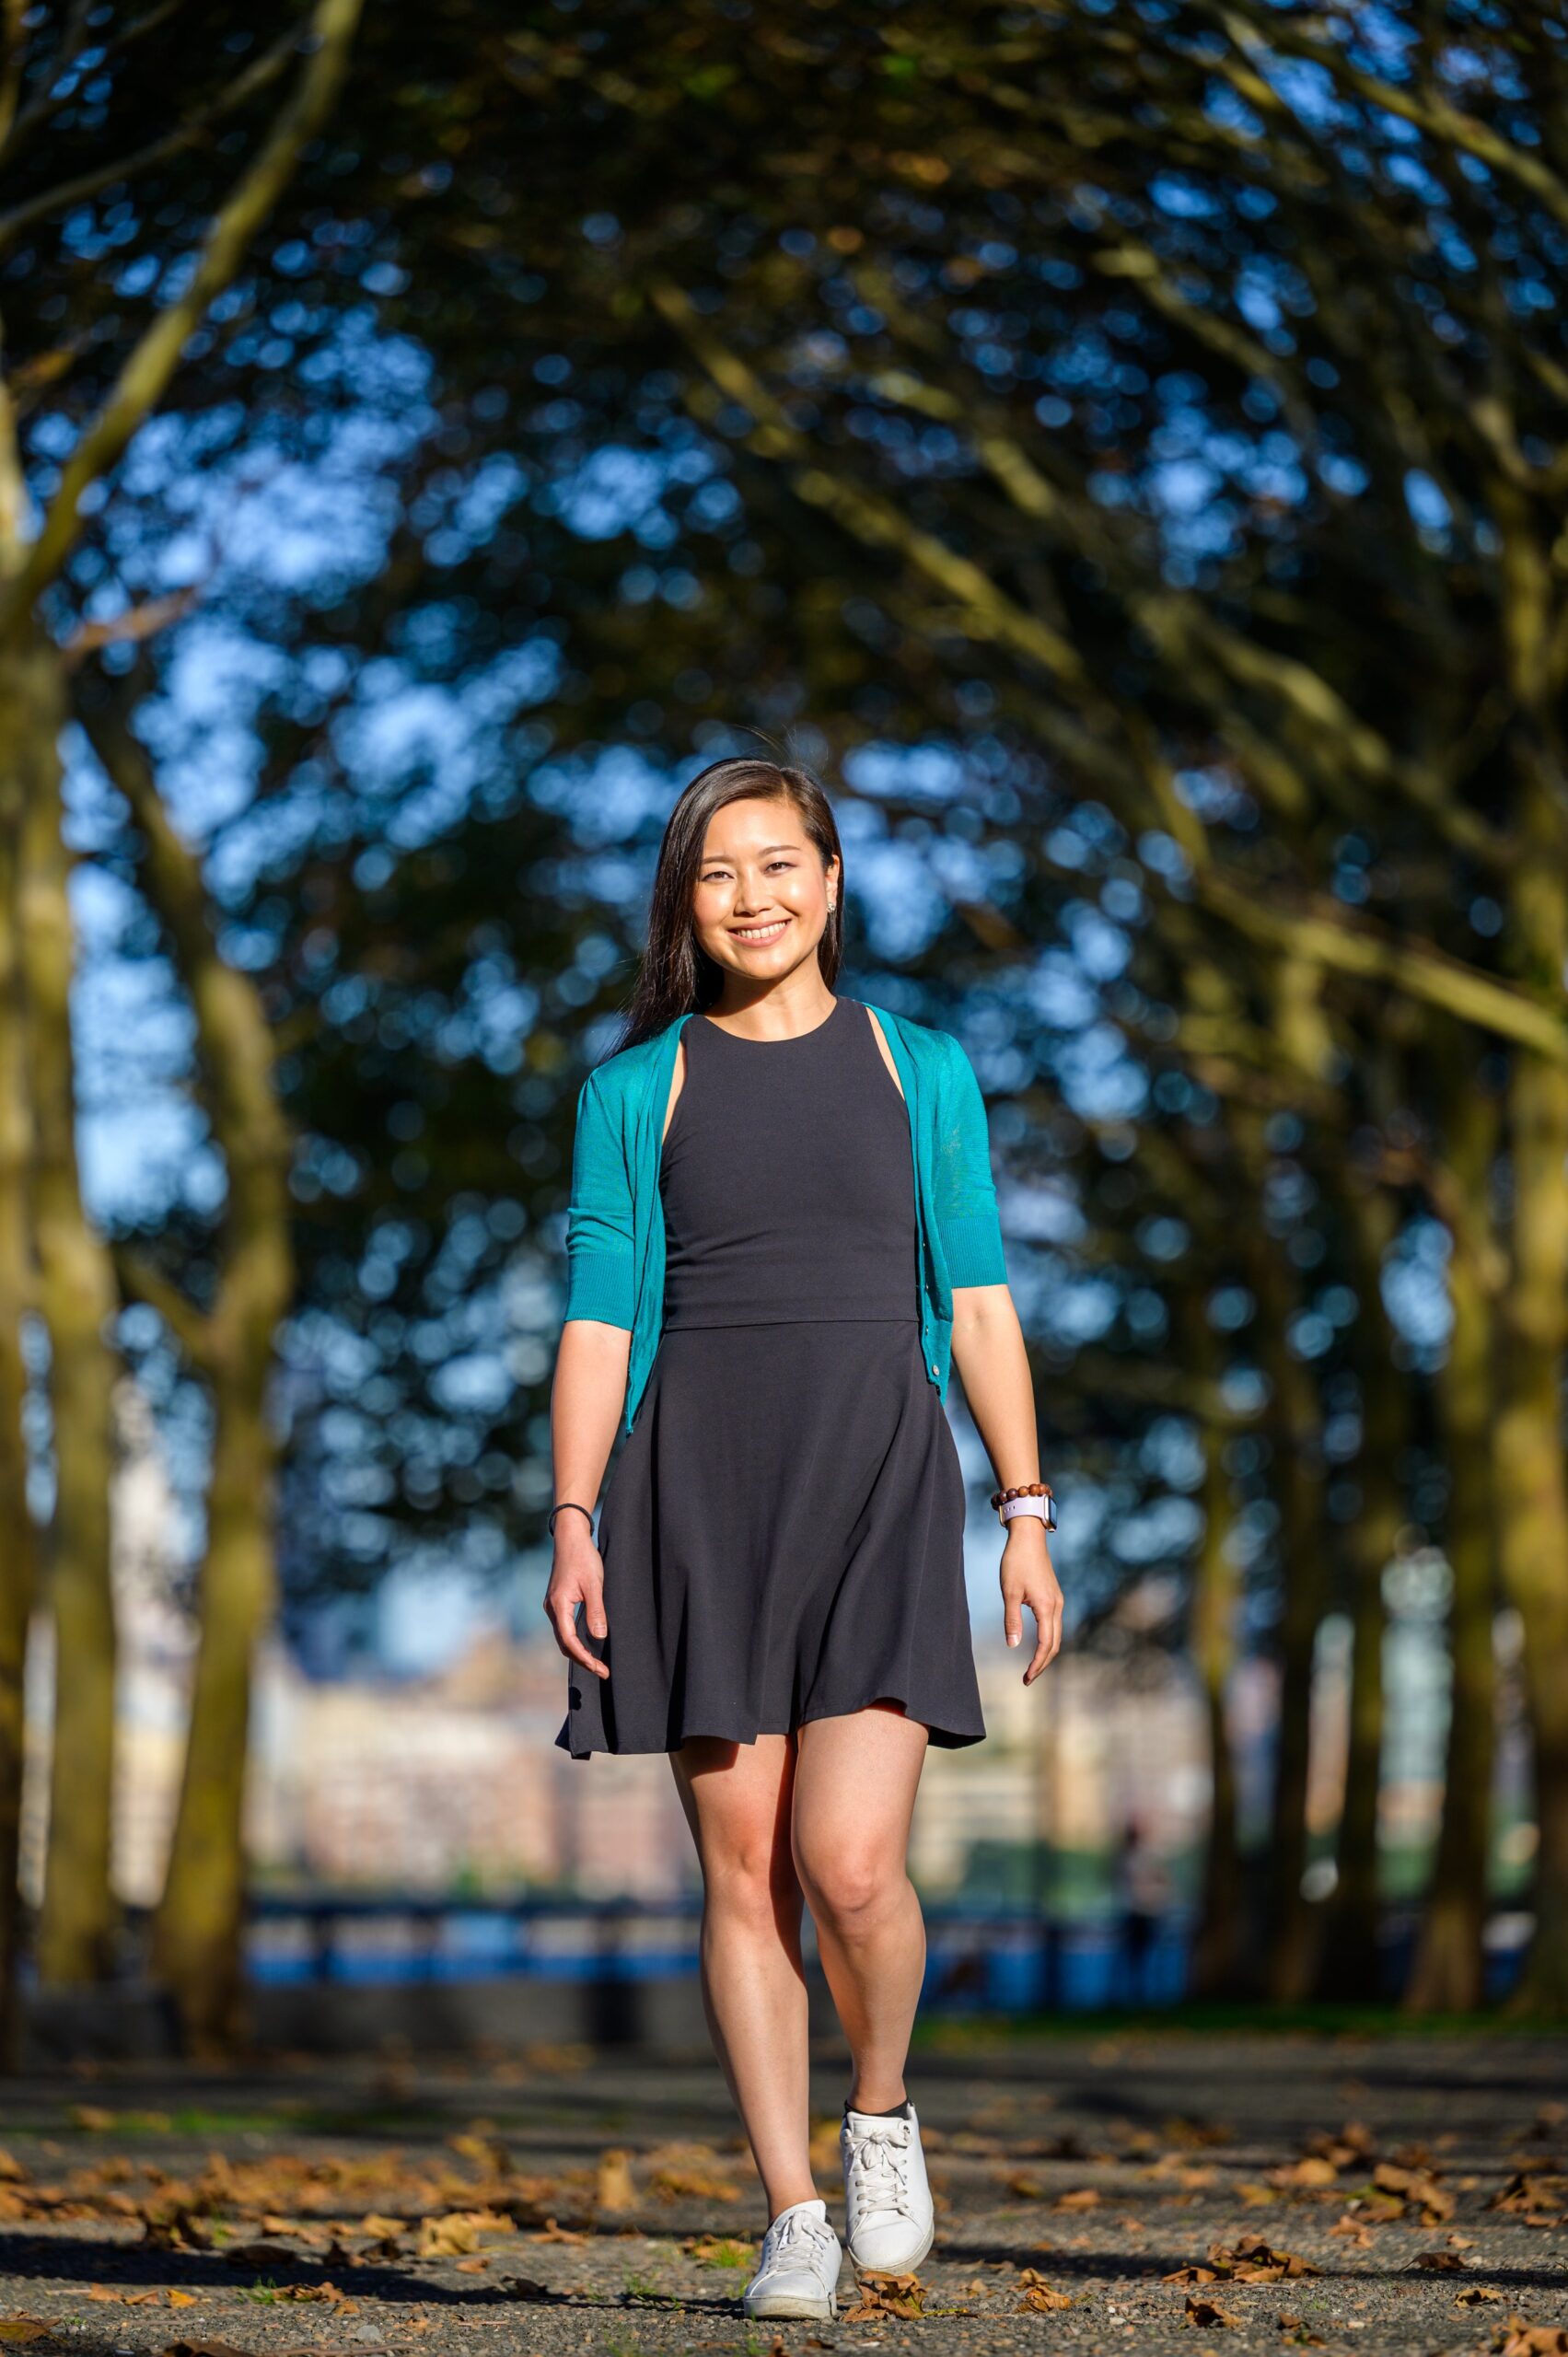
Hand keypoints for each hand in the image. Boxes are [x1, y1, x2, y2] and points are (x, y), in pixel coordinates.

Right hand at [544, 1526, 609, 1679]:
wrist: (570, 1537)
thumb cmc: (583, 1558)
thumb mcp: (594, 1584)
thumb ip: (596, 1611)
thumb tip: (599, 1637)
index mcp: (558, 1606)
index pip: (569, 1641)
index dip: (584, 1657)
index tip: (599, 1668)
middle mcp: (551, 1608)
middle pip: (564, 1643)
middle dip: (582, 1659)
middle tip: (601, 1671)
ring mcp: (553, 1605)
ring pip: (563, 1636)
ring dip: (578, 1651)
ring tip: (596, 1663)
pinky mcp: (558, 1601)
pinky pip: (564, 1627)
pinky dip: (574, 1639)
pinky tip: (587, 1643)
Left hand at [1000, 1525, 1062, 1685]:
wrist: (1028, 1537)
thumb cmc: (1016, 1562)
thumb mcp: (1009, 1592)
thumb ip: (1011, 1620)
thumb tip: (1013, 1646)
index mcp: (1046, 1607)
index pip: (1045, 1645)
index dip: (1037, 1664)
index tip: (1026, 1679)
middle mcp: (1056, 1606)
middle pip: (1054, 1644)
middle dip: (1043, 1663)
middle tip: (1028, 1679)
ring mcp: (1057, 1601)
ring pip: (1056, 1635)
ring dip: (1046, 1653)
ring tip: (1032, 1666)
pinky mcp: (1054, 1596)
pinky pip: (1054, 1624)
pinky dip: (1048, 1639)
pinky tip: (1037, 1644)